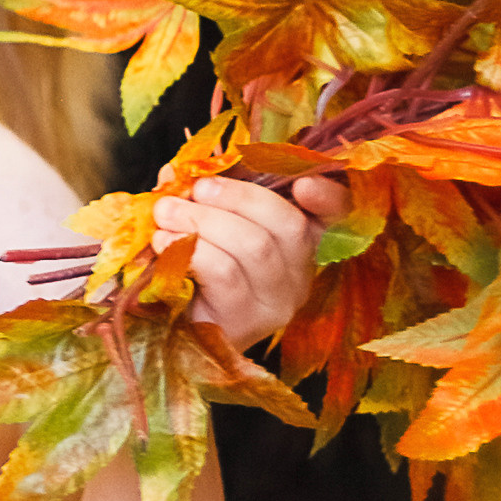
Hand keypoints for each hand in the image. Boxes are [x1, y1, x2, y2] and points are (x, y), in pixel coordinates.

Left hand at [152, 172, 346, 345]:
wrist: (174, 330)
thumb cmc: (196, 270)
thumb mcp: (205, 224)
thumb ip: (200, 195)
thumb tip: (173, 170)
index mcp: (300, 242)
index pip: (336, 217)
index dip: (328, 198)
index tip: (303, 183)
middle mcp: (300, 275)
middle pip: (287, 224)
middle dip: (236, 196)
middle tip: (195, 188)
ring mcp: (277, 303)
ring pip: (254, 246)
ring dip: (203, 220)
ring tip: (166, 213)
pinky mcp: (246, 322)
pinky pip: (224, 273)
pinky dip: (191, 249)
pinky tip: (163, 243)